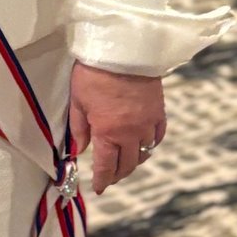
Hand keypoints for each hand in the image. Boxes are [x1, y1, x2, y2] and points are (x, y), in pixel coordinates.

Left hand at [68, 62, 166, 194]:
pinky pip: (158, 136)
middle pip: (127, 164)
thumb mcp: (78, 100)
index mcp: (108, 133)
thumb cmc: (95, 72)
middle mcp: (131, 133)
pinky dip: (151, 145)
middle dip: (117, 175)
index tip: (98, 187)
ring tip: (124, 162)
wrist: (123, 48)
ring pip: (144, 153)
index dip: (102, 180)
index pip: (106, 166)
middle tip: (109, 177)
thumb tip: (80, 148)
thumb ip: (79, 127)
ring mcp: (147, 123)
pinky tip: (144, 144)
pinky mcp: (158, 111)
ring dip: (133, 161)